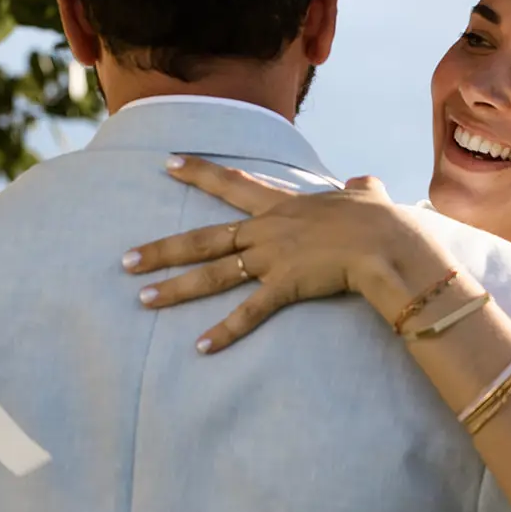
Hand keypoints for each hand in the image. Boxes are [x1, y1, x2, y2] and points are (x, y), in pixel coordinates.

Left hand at [122, 156, 417, 353]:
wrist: (386, 240)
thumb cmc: (380, 218)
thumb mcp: (368, 194)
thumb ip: (361, 186)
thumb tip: (366, 180)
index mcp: (282, 205)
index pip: (231, 184)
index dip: (198, 173)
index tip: (166, 164)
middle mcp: (267, 230)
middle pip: (204, 239)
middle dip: (161, 249)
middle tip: (124, 260)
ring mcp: (272, 258)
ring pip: (213, 274)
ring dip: (175, 288)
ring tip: (141, 298)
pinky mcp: (285, 286)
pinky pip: (249, 313)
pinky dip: (225, 332)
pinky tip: (201, 347)